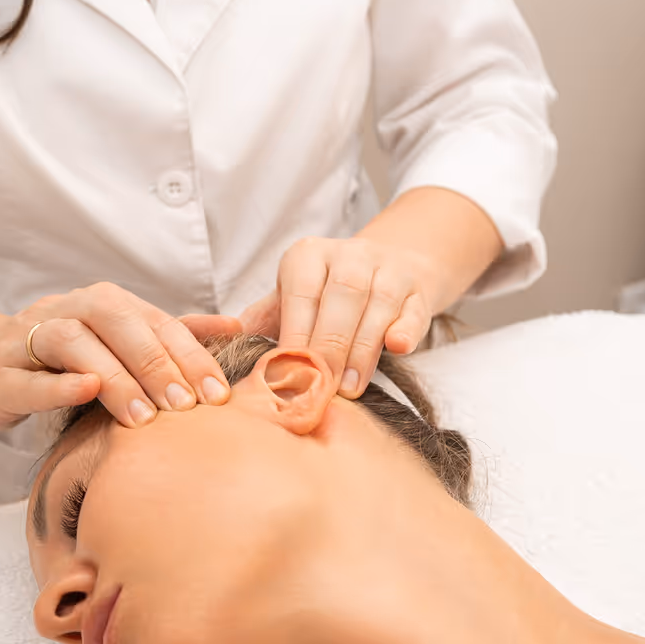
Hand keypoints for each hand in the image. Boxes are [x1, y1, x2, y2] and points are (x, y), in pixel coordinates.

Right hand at [0, 282, 241, 430]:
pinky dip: (56, 383)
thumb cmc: (61, 361)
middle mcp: (69, 309)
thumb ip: (172, 336)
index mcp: (105, 303)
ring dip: (113, 376)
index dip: (190, 356)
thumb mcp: (118, 346)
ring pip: (73, 342)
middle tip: (186, 407)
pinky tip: (84, 391)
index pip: (156, 322)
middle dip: (157, 364)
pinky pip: (27, 375)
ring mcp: (28, 337)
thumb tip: (235, 326)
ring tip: (143, 416)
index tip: (220, 395)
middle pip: (118, 323)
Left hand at [239, 237, 443, 398]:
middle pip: (340, 299)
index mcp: (309, 256)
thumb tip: (226, 345)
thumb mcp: (295, 297)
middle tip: (320, 388)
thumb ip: (266, 318)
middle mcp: (349, 255)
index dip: (296, 336)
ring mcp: (389, 269)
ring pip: (377, 305)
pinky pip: (413, 309)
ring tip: (349, 387)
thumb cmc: (331, 292)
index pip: (301, 296)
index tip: (290, 374)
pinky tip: (397, 347)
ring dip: (362, 350)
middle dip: (329, 347)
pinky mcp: (419, 288)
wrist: (393, 263)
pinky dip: (406, 328)